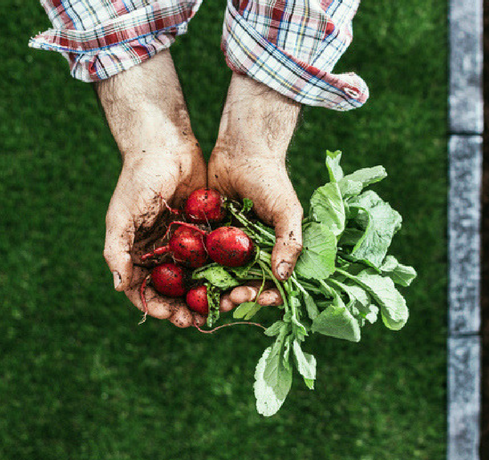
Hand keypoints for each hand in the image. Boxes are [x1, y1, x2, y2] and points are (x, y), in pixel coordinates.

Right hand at [96, 50, 206, 327]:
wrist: (166, 144)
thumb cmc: (138, 179)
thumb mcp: (122, 215)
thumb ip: (116, 250)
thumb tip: (118, 287)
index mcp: (136, 252)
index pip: (144, 290)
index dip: (158, 307)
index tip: (175, 317)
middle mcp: (160, 251)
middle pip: (173, 290)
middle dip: (185, 307)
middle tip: (200, 321)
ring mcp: (183, 241)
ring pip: (196, 277)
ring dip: (206, 294)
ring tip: (220, 306)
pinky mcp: (205, 229)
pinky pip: (214, 256)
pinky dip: (222, 270)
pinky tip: (235, 281)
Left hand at [208, 73, 301, 308]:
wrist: (242, 150)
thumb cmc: (271, 180)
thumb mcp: (286, 210)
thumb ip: (289, 241)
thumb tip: (284, 276)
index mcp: (274, 251)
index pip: (273, 283)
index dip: (266, 295)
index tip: (256, 298)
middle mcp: (251, 253)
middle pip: (244, 285)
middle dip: (236, 297)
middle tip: (227, 301)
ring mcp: (227, 246)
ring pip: (219, 277)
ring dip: (213, 291)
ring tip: (205, 298)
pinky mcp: (206, 236)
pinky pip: (199, 258)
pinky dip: (194, 270)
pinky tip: (186, 280)